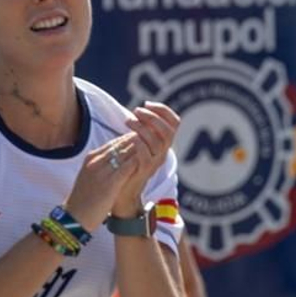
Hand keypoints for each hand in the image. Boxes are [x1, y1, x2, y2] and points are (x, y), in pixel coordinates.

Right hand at [62, 135, 143, 229]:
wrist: (74, 216)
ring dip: (140, 150)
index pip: (113, 143)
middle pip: (120, 145)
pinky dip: (138, 162)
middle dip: (136, 142)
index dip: (128, 140)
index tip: (141, 141)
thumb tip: (114, 161)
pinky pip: (128, 167)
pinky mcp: (110, 183)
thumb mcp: (89, 176)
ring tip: (153, 150)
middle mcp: (96, 161)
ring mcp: (103, 171)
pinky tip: (148, 162)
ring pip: (125, 153)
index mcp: (91, 158)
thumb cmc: (82, 199)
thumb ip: (100, 166)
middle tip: (152, 142)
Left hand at [109, 101, 180, 216]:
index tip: (147, 103)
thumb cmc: (126, 166)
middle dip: (153, 117)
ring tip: (128, 121)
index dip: (163, 110)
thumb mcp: (137, 145)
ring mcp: (154, 162)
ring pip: (158, 141)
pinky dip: (138, 144)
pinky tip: (128, 137)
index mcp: (162, 144)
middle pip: (168, 130)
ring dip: (143, 127)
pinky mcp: (144, 171)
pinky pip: (146, 155)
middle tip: (136, 111)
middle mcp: (162, 152)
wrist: (121, 193)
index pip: (174, 122)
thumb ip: (141, 131)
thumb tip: (140, 111)